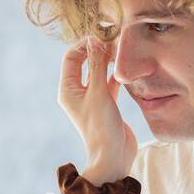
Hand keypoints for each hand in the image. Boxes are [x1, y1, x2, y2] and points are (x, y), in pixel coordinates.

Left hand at [58, 36, 136, 182]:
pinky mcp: (105, 104)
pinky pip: (109, 83)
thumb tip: (95, 40)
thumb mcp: (99, 93)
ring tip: (121, 52)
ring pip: (98, 72)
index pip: (71, 57)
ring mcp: (91, 99)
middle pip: (84, 62)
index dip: (85, 44)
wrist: (113, 156)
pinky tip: (126, 69)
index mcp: (67, 90)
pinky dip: (116, 75)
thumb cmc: (101, 126)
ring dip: (107, 62)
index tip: (102, 36)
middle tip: (114, 42)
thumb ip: (98, 65)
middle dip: (97, 50)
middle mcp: (76, 93)